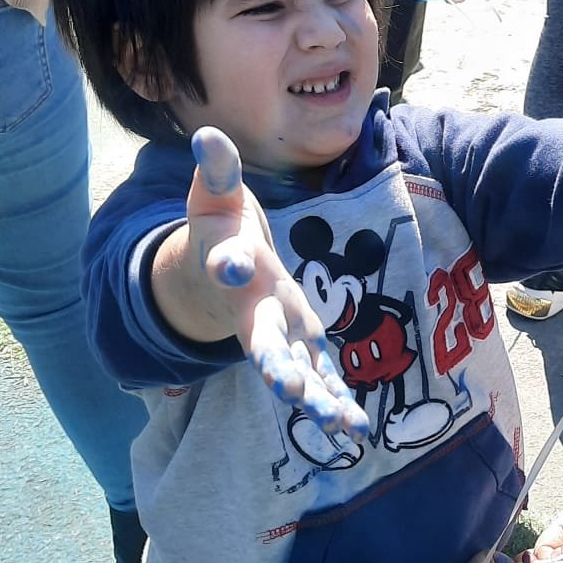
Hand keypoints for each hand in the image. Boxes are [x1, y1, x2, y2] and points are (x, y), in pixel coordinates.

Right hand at [185, 127, 368, 438]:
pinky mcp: (300, 345)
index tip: (229, 264)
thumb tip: (205, 134)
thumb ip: (213, 170)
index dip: (225, 261)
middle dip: (273, 362)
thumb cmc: (217, 231)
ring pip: (294, 371)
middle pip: (260, 339)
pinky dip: (335, 403)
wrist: (214, 274)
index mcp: (230, 265)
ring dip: (314, 398)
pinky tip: (357, 429)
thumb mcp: (214, 196)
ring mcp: (277, 333)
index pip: (224, 261)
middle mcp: (251, 309)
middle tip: (285, 386)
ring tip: (337, 424)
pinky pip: (319, 378)